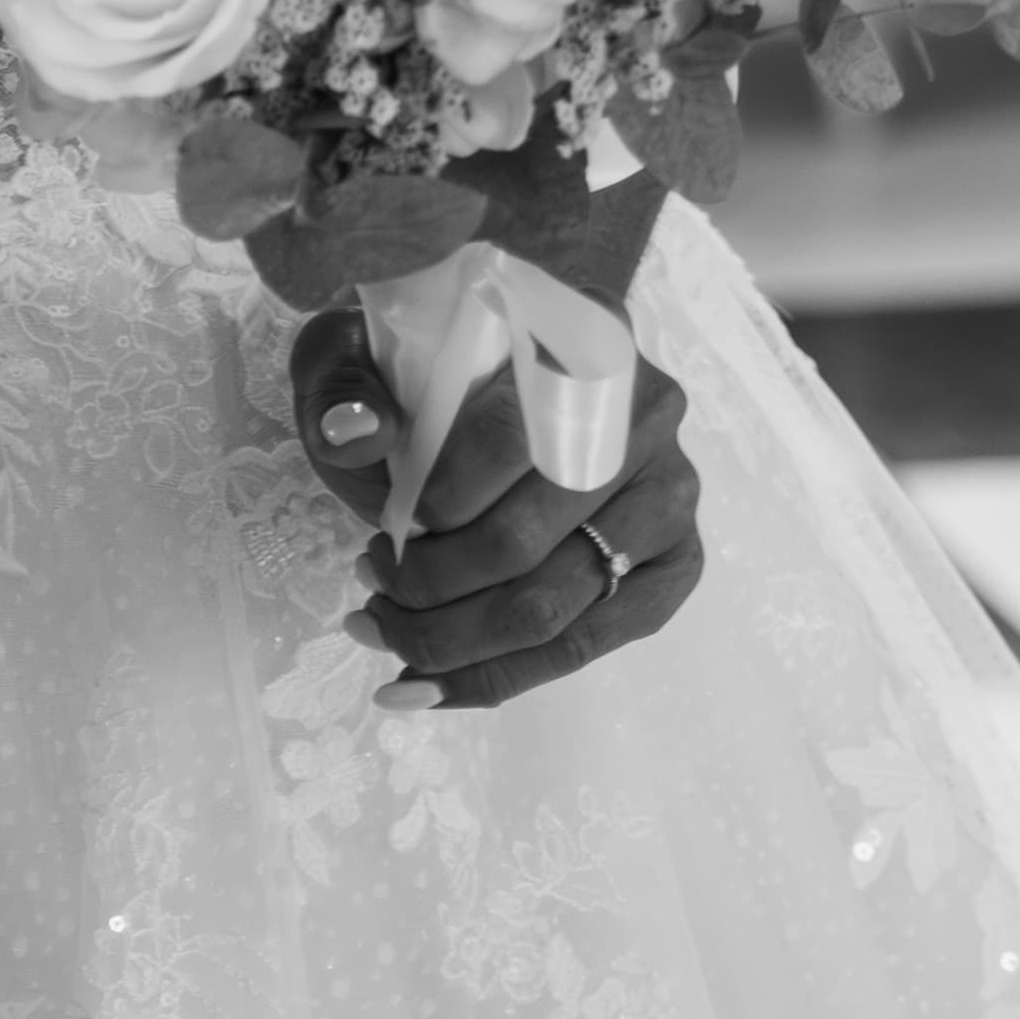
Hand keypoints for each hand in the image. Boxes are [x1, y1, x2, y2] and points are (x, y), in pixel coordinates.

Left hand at [290, 304, 703, 711]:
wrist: (503, 365)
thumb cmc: (423, 359)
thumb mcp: (362, 344)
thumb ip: (344, 383)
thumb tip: (353, 436)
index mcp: (582, 333)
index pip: (501, 442)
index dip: (428, 505)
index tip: (378, 527)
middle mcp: (647, 411)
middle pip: (525, 542)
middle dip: (427, 587)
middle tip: (369, 589)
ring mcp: (671, 492)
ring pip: (553, 609)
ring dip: (451, 641)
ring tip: (381, 630)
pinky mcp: (674, 562)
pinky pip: (587, 644)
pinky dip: (498, 677)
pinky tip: (425, 685)